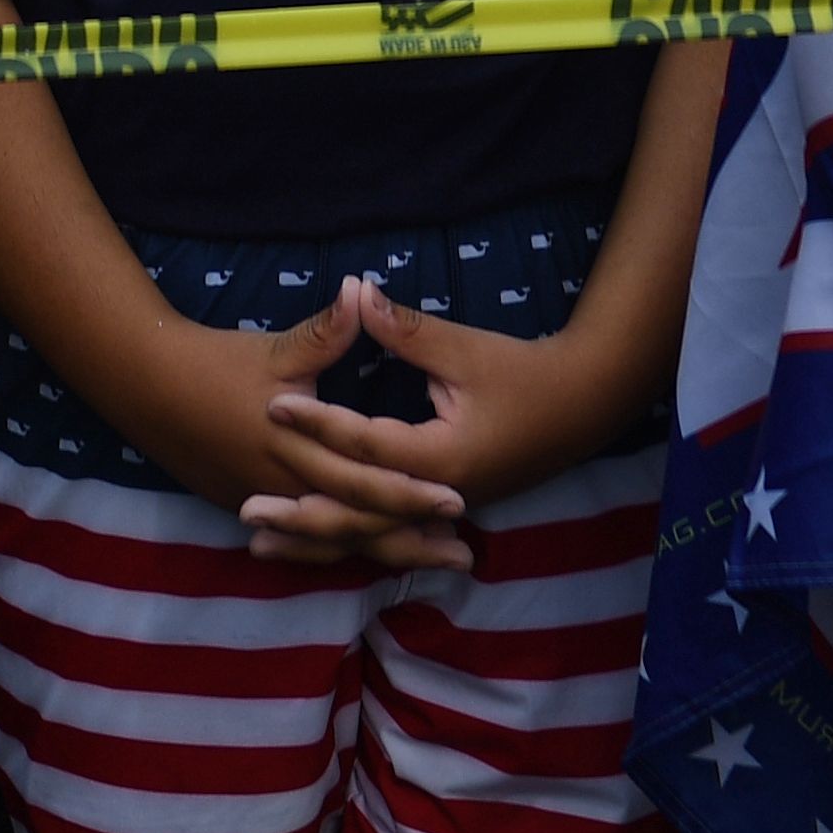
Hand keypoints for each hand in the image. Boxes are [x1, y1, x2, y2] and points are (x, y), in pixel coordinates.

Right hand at [76, 282, 466, 568]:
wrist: (149, 388)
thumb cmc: (217, 365)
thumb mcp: (277, 348)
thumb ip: (327, 331)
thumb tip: (363, 287)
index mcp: (297, 451)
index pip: (365, 483)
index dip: (412, 495)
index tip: (459, 504)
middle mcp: (285, 489)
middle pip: (358, 526)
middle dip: (412, 540)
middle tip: (463, 558)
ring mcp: (266, 507)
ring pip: (333, 542)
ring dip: (384, 551)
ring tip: (431, 561)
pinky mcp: (249, 509)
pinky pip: (304, 542)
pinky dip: (341, 549)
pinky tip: (366, 552)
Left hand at [252, 277, 634, 573]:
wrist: (585, 407)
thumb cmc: (525, 374)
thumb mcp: (464, 349)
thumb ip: (405, 330)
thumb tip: (356, 290)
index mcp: (442, 459)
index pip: (367, 445)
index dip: (318, 423)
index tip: (272, 404)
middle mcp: (438, 495)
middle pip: (360, 511)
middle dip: (302, 511)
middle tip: (247, 507)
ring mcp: (442, 509)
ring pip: (369, 533)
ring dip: (316, 538)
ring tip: (260, 542)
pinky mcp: (443, 508)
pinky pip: (386, 532)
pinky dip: (347, 537)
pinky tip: (311, 541)